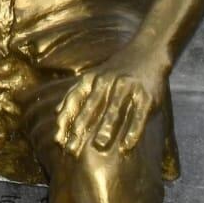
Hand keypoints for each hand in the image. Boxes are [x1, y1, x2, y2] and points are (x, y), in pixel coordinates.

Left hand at [55, 47, 169, 156]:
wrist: (147, 52)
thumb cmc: (116, 71)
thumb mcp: (93, 76)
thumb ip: (76, 94)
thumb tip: (56, 114)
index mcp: (91, 79)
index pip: (74, 100)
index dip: (65, 120)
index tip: (57, 140)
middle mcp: (107, 81)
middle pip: (91, 107)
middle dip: (80, 128)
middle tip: (72, 150)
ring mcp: (127, 87)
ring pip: (114, 110)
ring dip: (106, 128)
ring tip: (99, 146)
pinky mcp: (146, 95)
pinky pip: (138, 116)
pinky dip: (132, 131)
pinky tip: (126, 146)